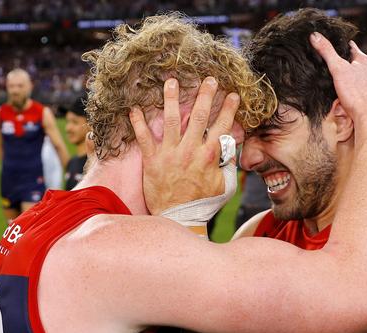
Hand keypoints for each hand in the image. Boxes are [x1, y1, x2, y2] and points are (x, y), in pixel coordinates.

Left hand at [129, 77, 239, 214]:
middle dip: (205, 94)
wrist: (179, 219)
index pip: (222, 126)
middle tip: (209, 79)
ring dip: (171, 98)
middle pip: (199, 116)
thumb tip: (232, 147)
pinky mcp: (153, 160)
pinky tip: (134, 108)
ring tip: (171, 81)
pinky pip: (144, 138)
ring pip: (171, 120)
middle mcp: (190, 150)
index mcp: (209, 156)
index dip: (228, 109)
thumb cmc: (204, 203)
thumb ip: (229, 165)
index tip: (232, 95)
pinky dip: (138, 123)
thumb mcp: (224, 186)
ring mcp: (170, 154)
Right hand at [309, 33, 366, 144]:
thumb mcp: (337, 69)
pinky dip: (360, 91)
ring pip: (364, 77)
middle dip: (349, 63)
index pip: (352, 47)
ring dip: (355, 77)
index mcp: (364, 61)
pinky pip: (366, 91)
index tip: (337, 44)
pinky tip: (354, 95)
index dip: (343, 45)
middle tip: (338, 64)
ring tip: (345, 80)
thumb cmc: (355, 93)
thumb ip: (326, 52)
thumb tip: (315, 35)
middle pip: (359, 63)